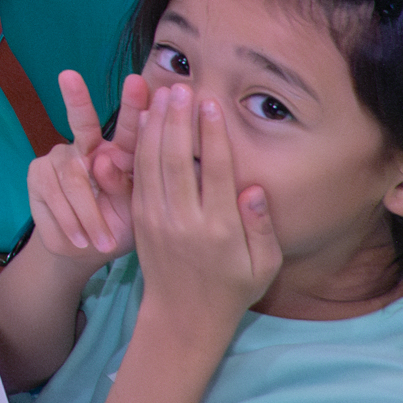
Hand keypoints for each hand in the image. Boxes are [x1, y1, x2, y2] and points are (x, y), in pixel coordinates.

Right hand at [27, 70, 139, 261]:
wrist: (83, 249)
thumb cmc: (117, 226)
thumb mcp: (133, 212)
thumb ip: (124, 186)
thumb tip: (102, 161)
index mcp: (122, 154)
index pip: (130, 129)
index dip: (133, 105)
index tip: (136, 81)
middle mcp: (89, 147)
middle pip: (82, 122)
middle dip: (76, 99)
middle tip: (69, 77)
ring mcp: (60, 157)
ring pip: (72, 178)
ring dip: (88, 214)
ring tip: (101, 242)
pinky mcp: (38, 172)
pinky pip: (54, 193)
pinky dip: (69, 220)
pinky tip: (79, 238)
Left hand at [127, 84, 280, 330]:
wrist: (183, 315)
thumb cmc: (232, 288)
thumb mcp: (263, 266)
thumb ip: (262, 227)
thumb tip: (254, 188)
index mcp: (219, 230)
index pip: (214, 171)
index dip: (212, 135)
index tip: (212, 104)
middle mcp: (184, 221)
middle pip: (177, 159)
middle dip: (178, 120)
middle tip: (182, 87)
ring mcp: (156, 218)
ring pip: (152, 163)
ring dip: (156, 126)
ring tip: (163, 94)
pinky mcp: (139, 218)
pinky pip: (138, 175)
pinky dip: (139, 146)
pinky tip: (144, 121)